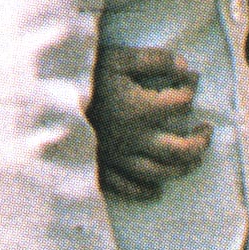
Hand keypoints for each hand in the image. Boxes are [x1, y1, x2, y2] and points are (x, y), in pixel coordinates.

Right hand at [93, 42, 207, 199]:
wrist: (42, 101)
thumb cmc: (82, 76)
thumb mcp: (118, 59)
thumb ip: (154, 60)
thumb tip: (183, 66)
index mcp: (140, 109)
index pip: (182, 103)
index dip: (191, 87)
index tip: (190, 79)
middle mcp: (134, 138)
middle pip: (180, 150)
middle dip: (200, 142)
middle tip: (206, 130)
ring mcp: (117, 157)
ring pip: (160, 173)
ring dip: (182, 168)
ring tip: (193, 158)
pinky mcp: (101, 168)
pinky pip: (128, 188)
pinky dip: (146, 190)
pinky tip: (157, 189)